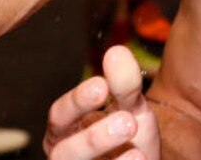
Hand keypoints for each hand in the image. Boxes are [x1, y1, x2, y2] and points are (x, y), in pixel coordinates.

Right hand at [43, 46, 159, 159]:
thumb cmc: (129, 142)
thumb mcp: (132, 110)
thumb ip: (125, 85)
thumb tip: (116, 51)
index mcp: (65, 132)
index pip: (60, 115)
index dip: (77, 101)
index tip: (101, 86)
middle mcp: (65, 156)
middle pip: (65, 151)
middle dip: (93, 138)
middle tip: (128, 123)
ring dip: (102, 152)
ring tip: (136, 144)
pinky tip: (140, 159)